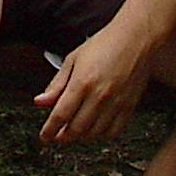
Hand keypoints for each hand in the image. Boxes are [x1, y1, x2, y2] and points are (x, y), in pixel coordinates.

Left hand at [32, 20, 152, 144]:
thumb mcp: (73, 59)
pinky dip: (101, 135)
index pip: (60, 115)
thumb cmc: (104, 44)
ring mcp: (116, 104)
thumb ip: (56, 85)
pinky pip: (113, 132)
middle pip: (76, 129)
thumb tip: (40, 102)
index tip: (44, 137)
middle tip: (57, 135)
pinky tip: (95, 129)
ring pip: (94, 134)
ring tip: (73, 131)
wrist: (135, 38)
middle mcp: (99, 96)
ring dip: (81, 137)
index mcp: (82, 83)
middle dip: (63, 136)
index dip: (49, 130)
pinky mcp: (129, 107)